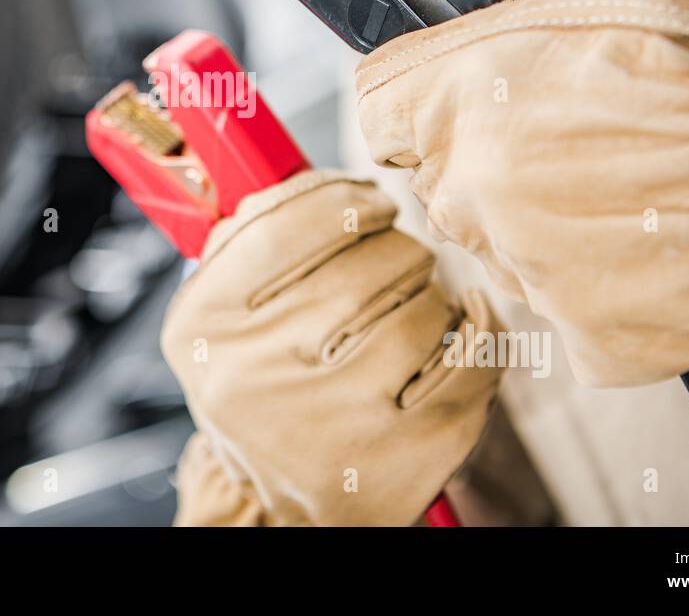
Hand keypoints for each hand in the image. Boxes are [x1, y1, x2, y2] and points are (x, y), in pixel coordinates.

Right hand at [161, 170, 501, 525]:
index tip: (370, 201)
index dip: (343, 199)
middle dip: (399, 248)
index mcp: (206, 328)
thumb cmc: (262, 389)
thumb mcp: (223, 318)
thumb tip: (325, 182)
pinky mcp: (404, 455)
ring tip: (420, 300)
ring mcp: (336, 420)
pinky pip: (472, 364)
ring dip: (435, 292)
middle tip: (401, 256)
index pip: (286, 226)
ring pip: (424, 310)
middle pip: (365, 266)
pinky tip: (466, 324)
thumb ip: (254, 238)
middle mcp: (259, 377)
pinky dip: (482, 333)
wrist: (279, 506)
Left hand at [356, 0, 688, 385]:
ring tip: (635, 189)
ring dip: (551, 229)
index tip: (459, 104)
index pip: (381, 114)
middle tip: (575, 140)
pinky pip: (576, 319)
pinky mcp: (591, 337)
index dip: (423, 106)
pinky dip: (609, 294)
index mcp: (448, 97)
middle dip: (493, 166)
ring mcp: (524, 271)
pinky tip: (658, 249)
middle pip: (446, 188)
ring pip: (510, 254)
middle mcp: (467, 191)